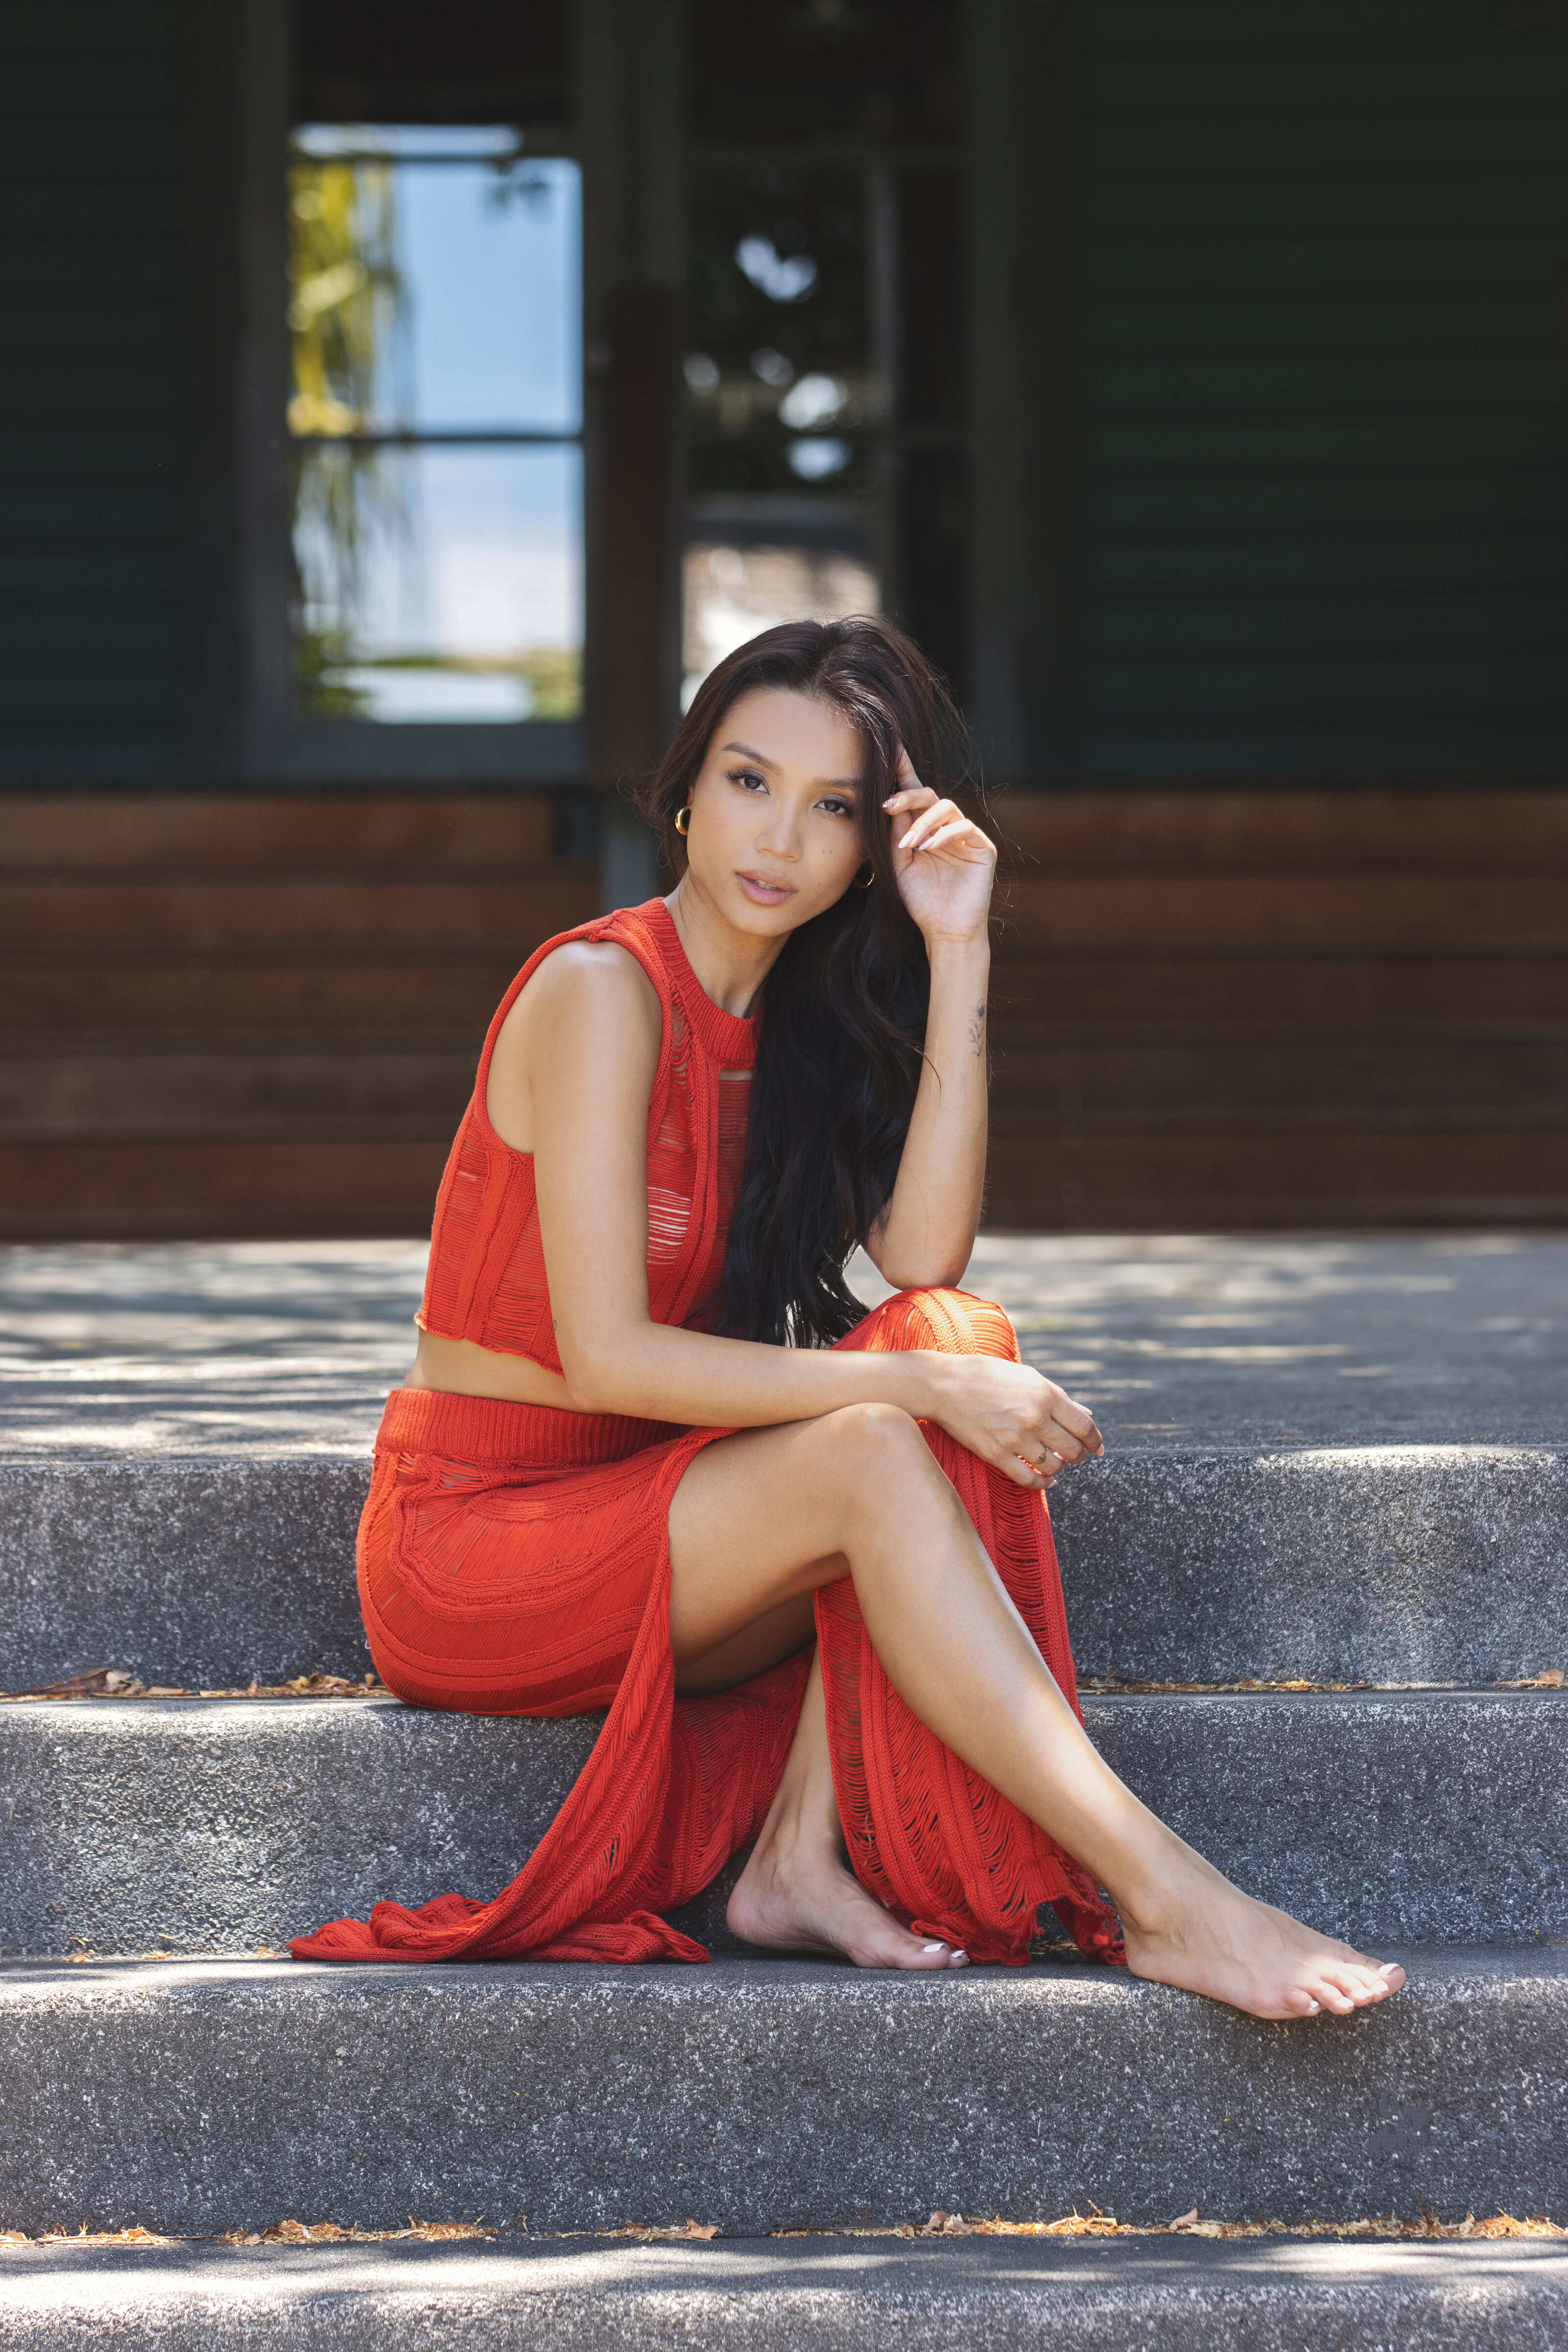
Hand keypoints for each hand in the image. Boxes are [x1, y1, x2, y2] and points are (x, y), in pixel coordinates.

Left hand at [883, 750, 995, 948]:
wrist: (944, 930)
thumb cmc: (921, 901)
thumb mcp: (900, 866)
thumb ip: (896, 835)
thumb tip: (891, 805)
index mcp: (925, 829)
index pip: (914, 795)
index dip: (904, 771)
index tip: (890, 749)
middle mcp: (945, 828)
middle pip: (928, 795)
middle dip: (907, 797)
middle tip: (888, 806)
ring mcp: (965, 836)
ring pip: (946, 807)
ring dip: (923, 821)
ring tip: (910, 843)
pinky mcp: (982, 847)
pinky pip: (964, 827)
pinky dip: (944, 834)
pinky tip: (929, 848)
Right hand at [920, 1354, 1102, 1490]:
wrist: (944, 1384)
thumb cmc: (987, 1375)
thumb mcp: (1027, 1376)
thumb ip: (1059, 1396)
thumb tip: (1087, 1414)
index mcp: (1046, 1394)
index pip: (1084, 1426)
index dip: (1096, 1441)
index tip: (1098, 1447)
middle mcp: (1034, 1417)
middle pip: (1073, 1450)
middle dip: (1079, 1456)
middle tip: (1076, 1456)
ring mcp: (1015, 1437)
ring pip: (1053, 1467)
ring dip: (1059, 1468)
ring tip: (1056, 1463)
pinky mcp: (996, 1454)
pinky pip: (1028, 1480)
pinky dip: (1042, 1484)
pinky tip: (1044, 1480)